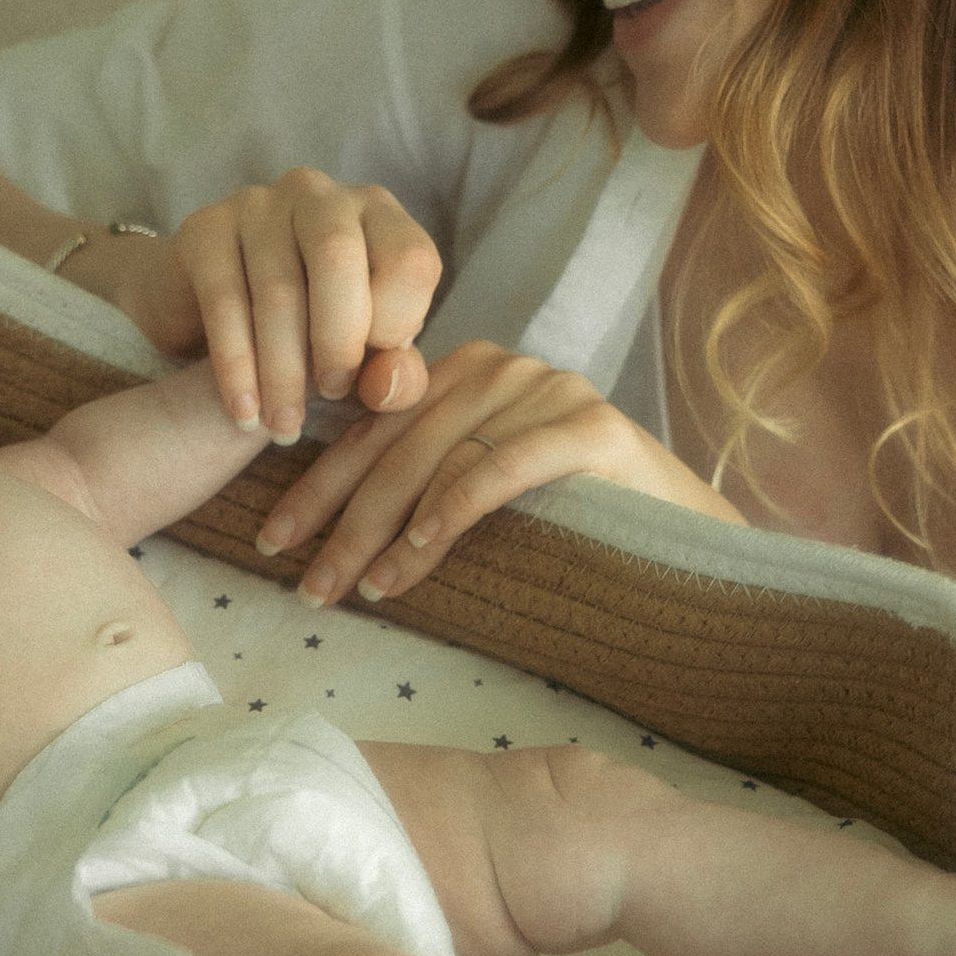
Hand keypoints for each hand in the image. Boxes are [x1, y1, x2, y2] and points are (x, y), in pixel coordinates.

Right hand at [68, 169, 442, 442]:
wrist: (205, 306)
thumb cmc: (307, 332)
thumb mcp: (363, 357)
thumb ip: (395, 375)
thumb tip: (388, 385)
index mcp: (379, 216)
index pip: (409, 259)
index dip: (396, 325)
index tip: (369, 374)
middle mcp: (321, 197)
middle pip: (337, 257)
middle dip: (337, 340)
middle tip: (329, 396)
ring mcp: (258, 204)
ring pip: (277, 288)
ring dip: (282, 370)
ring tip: (282, 425)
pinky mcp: (205, 228)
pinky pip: (224, 300)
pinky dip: (236, 366)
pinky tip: (244, 412)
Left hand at [251, 341, 742, 607]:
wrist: (682, 536)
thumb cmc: (568, 523)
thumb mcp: (477, 495)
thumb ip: (417, 485)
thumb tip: (323, 533)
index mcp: (461, 375)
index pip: (371, 428)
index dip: (318, 484)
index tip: (273, 539)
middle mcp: (499, 367)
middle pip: (396, 446)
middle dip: (342, 521)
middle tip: (307, 585)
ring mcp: (546, 389)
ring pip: (439, 459)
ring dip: (390, 531)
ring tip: (360, 588)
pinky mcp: (590, 425)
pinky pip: (501, 466)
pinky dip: (453, 509)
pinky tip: (418, 551)